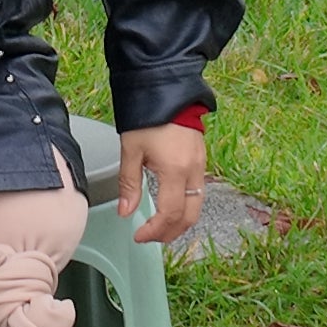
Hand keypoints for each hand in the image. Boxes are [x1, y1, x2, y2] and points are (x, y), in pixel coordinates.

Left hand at [115, 121, 208, 246]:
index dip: (155, 231)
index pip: (170, 214)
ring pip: (197, 206)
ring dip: (179, 222)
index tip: (139, 236)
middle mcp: (193, 171)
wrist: (167, 89)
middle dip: (170, 233)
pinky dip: (186, 206)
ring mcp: (200, 165)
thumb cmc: (148, 116)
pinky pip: (198, 192)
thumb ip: (129, 184)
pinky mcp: (201, 159)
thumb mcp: (131, 150)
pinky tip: (170, 206)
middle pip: (189, 216)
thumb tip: (125, 213)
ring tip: (159, 226)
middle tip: (150, 236)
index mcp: (175, 170)